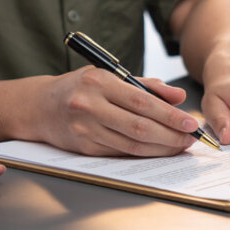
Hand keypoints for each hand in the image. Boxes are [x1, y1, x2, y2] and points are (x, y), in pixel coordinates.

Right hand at [26, 66, 199, 155]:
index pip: (142, 102)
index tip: (190, 122)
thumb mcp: (109, 75)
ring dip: (160, 148)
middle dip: (170, 135)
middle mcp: (89, 106)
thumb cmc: (80, 87)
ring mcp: (85, 129)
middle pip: (139, 126)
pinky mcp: (83, 148)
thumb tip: (178, 97)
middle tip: (190, 139)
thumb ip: (146, 85)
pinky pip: (120, 153)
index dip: (169, 115)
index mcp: (99, 82)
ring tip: (179, 146)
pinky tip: (157, 151)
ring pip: (131, 144)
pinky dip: (142, 154)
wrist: (39, 106)